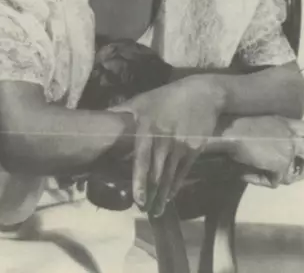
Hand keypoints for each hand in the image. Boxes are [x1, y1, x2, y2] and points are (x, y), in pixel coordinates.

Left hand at [111, 75, 223, 216]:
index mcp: (148, 128)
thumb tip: (101, 119)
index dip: (139, 180)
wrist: (202, 93)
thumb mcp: (142, 100)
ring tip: (157, 210)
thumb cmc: (167, 97)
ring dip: (163, 194)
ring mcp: (181, 145)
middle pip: (157, 172)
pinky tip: (170, 195)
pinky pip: (183, 172)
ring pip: (170, 176)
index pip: (142, 158)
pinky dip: (176, 185)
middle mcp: (164, 139)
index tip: (138, 199)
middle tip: (144, 209)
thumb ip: (122, 111)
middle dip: (151, 193)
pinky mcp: (194, 150)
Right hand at [223, 116, 303, 187]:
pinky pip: (277, 180)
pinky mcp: (281, 165)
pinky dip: (262, 181)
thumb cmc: (239, 127)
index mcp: (286, 123)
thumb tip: (281, 146)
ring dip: (285, 178)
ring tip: (271, 178)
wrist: (231, 134)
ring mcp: (289, 151)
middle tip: (297, 171)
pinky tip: (248, 176)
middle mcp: (292, 136)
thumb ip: (277, 131)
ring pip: (296, 173)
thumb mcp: (263, 123)